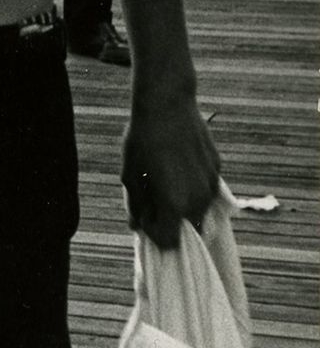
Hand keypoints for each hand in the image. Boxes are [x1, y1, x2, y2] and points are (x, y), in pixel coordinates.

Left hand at [122, 91, 221, 247]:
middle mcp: (199, 201)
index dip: (153, 232)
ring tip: (164, 178)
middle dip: (170, 221)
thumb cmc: (141, 141)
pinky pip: (205, 190)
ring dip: (183, 204)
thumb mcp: (130, 175)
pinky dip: (192, 187)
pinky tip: (178, 164)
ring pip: (200, 210)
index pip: (169, 242)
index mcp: (174, 206)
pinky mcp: (218, 170)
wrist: (168, 106)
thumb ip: (136, 206)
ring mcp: (212, 186)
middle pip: (188, 229)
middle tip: (153, 198)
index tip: (144, 215)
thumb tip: (138, 226)